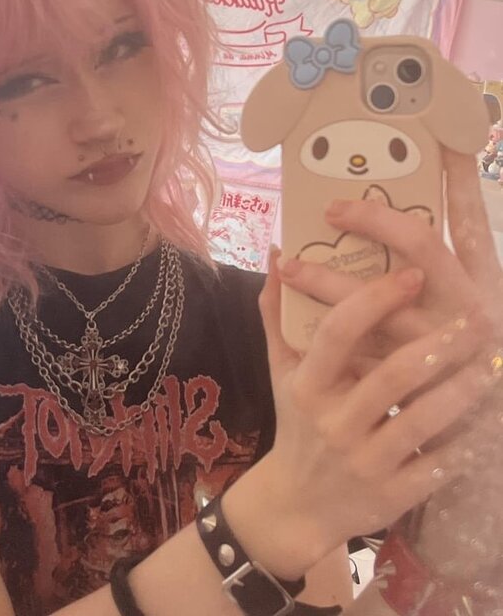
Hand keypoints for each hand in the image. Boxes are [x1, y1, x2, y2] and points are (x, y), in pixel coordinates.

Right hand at [252, 253, 493, 569]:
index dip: (374, 300)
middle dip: (438, 343)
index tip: (412, 274)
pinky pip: (438, 466)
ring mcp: (364, 461)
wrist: (297, 505)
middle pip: (391, 375)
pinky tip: (492, 421)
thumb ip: (277, 312)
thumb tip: (279, 253)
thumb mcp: (280, 370)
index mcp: (307, 385)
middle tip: (477, 316)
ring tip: (493, 362)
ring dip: (463, 390)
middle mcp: (333, 422)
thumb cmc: (296, 422)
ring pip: (421, 419)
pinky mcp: (392, 494)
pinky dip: (467, 444)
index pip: (338, 333)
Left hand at [276, 149, 501, 365]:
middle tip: (332, 205)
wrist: (482, 451)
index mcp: (485, 283)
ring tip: (289, 267)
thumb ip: (433, 266)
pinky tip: (296, 320)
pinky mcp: (413, 384)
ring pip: (375, 299)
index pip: (471, 220)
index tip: (441, 138)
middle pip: (421, 242)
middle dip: (374, 216)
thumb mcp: (464, 310)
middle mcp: (471, 307)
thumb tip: (391, 211)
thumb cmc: (464, 362)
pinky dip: (324, 333)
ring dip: (325, 280)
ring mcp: (442, 345)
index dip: (459, 178)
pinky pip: (357, 350)